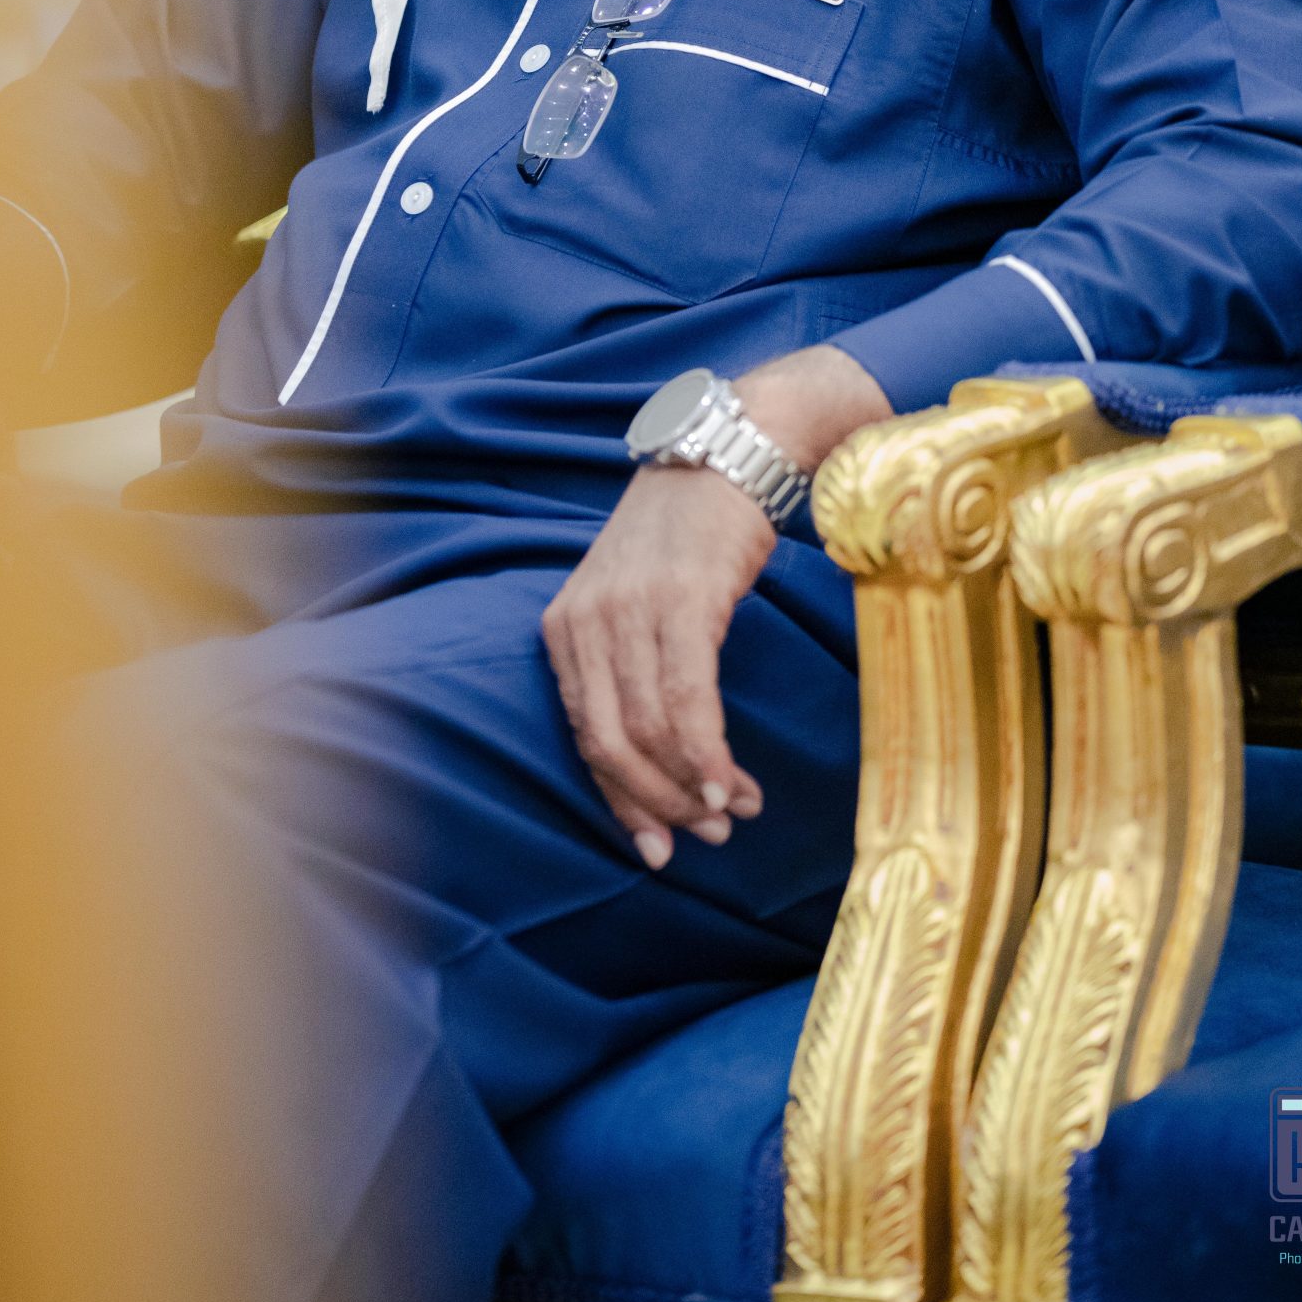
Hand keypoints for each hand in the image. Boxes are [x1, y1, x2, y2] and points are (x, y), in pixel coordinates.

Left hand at [543, 343, 889, 868]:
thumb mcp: (634, 598)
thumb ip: (630, 669)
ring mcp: (630, 609)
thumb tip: (657, 760)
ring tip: (736, 809)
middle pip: (610, 744)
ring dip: (697, 786)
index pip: (582, 736)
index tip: (659, 846)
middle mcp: (586, 620)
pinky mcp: (681, 600)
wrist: (727, 454)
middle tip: (706, 836)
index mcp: (564, 626)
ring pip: (650, 731)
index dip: (623, 801)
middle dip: (659, 804)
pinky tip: (731, 783)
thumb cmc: (686, 536)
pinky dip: (708, 754)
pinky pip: (687, 701)